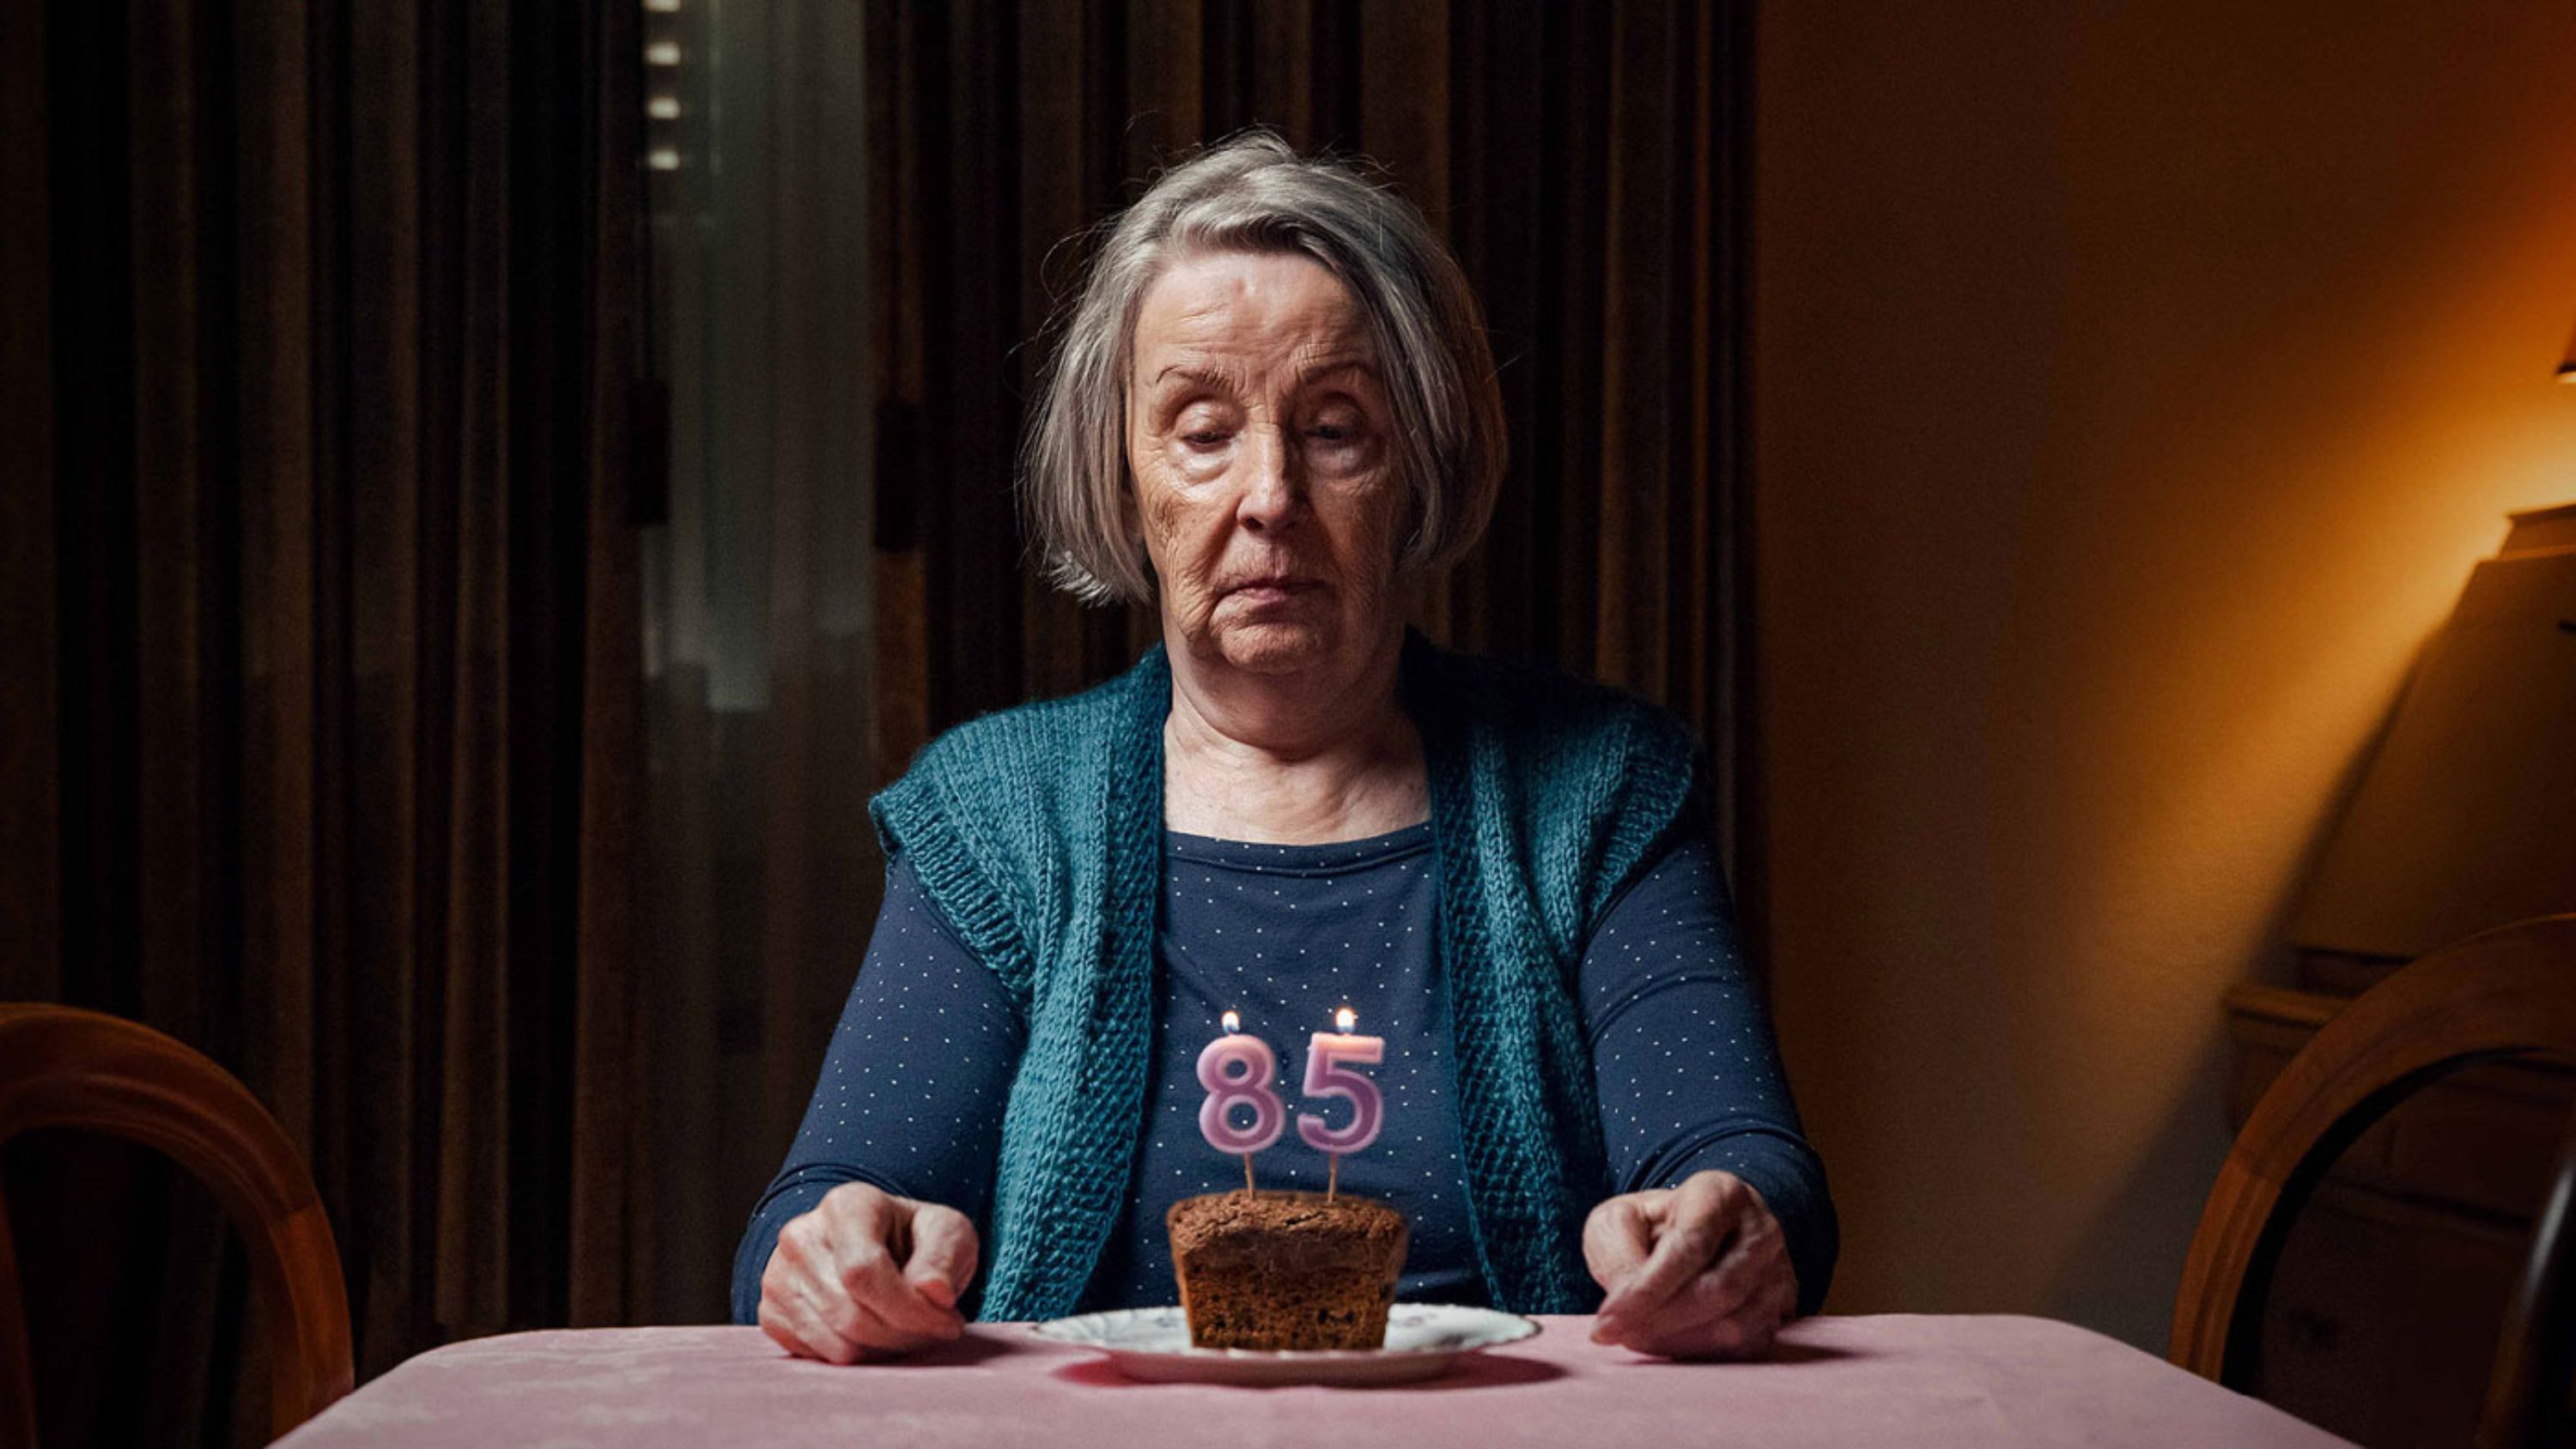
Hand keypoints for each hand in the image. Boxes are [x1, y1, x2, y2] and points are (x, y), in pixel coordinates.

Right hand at [757, 1182, 978, 1362]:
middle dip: (903, 1335)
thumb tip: (934, 1292)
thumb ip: (944, 1256)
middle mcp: (801, 1235)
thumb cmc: (916, 1238)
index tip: (949, 1322)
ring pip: (835, 1342)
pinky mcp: (771, 1311)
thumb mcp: (947, 1232)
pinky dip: (856, 1358)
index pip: (864, 1271)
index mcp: (846, 1205)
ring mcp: (778, 1275)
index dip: (909, 1309)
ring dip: (884, 1351)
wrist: (877, 1246)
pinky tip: (878, 1337)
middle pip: (850, 1313)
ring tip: (910, 1332)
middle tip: (936, 1332)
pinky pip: (817, 1356)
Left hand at [1582, 1170, 1796, 1358]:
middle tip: (1617, 1333)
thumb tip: (1626, 1300)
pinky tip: (1669, 1343)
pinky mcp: (1780, 1309)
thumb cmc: (1654, 1225)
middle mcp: (1760, 1231)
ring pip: (1734, 1325)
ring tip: (1637, 1336)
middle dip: (1659, 1321)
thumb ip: (1617, 1253)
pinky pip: (1745, 1347)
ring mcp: (1777, 1273)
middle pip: (1716, 1291)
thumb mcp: (1620, 1219)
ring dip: (1677, 1342)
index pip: (1690, 1246)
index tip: (1606, 1321)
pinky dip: (1701, 1354)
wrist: (1701, 1231)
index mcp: (1720, 1193)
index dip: (1646, 1290)